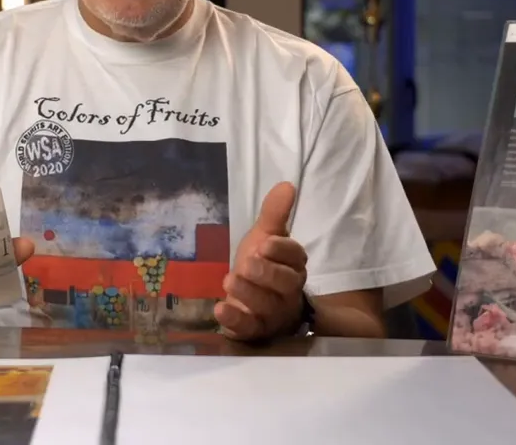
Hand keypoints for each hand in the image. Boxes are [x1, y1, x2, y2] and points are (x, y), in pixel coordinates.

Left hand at [215, 182, 307, 341]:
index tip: (265, 243)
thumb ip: (274, 214)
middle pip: (285, 283)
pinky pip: (249, 329)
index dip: (282, 250)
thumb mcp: (264, 238)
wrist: (253, 304)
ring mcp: (273, 314)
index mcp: (293, 265)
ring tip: (228, 280)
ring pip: (267, 306)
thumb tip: (287, 185)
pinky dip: (235, 320)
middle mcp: (288, 291)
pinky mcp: (256, 331)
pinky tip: (220, 310)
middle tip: (247, 262)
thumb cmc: (262, 267)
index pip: (295, 257)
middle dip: (267, 273)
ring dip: (248, 293)